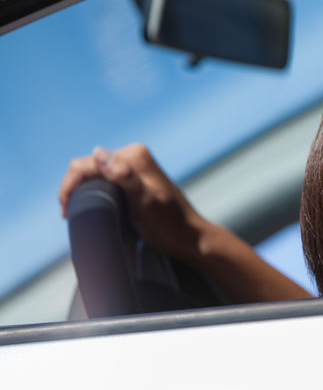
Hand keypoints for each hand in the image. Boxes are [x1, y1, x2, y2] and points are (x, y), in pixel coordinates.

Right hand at [58, 144, 206, 262]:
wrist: (189, 237)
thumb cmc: (168, 223)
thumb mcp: (144, 201)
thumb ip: (123, 176)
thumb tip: (98, 153)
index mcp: (134, 155)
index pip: (87, 164)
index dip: (70, 187)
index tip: (66, 213)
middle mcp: (133, 155)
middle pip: (88, 167)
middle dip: (74, 189)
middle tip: (70, 215)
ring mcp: (133, 166)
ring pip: (94, 174)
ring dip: (82, 192)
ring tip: (78, 215)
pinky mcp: (133, 178)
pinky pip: (104, 180)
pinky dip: (93, 193)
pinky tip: (93, 209)